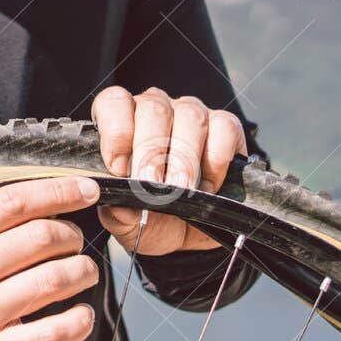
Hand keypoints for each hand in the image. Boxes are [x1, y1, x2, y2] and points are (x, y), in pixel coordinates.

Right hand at [0, 177, 102, 340]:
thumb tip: (33, 201)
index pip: (14, 202)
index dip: (59, 191)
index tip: (85, 190)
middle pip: (42, 238)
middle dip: (71, 235)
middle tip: (73, 241)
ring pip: (54, 280)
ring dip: (82, 271)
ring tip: (83, 271)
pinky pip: (51, 334)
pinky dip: (78, 321)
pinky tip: (82, 314)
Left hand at [90, 86, 243, 255]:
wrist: (184, 238)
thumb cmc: (149, 219)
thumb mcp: (125, 220)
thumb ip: (117, 209)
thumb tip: (119, 202)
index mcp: (123, 123)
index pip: (114, 102)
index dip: (117, 132)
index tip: (120, 168)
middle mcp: (158, 111)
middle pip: (155, 109)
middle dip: (152, 152)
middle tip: (152, 186)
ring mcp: (193, 115)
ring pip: (191, 116)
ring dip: (185, 159)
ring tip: (181, 191)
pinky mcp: (226, 128)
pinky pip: (224, 128)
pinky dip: (216, 161)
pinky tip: (207, 186)